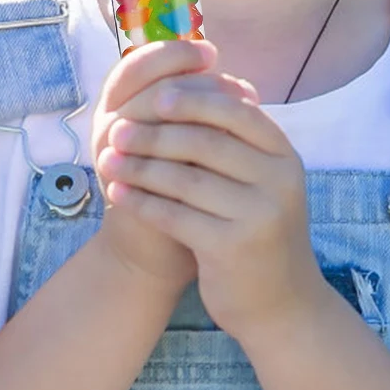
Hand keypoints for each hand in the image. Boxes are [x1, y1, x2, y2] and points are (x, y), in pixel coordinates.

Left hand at [100, 66, 326, 341]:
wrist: (281, 304)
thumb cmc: (256, 228)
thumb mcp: (258, 179)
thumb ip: (230, 139)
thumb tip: (181, 85)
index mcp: (283, 155)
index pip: (234, 112)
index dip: (190, 100)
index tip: (151, 97)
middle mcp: (279, 181)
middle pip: (204, 142)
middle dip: (153, 134)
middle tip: (115, 130)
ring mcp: (259, 216)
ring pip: (185, 179)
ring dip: (139, 167)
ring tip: (106, 160)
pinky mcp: (233, 248)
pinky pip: (175, 216)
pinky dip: (141, 202)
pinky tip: (117, 194)